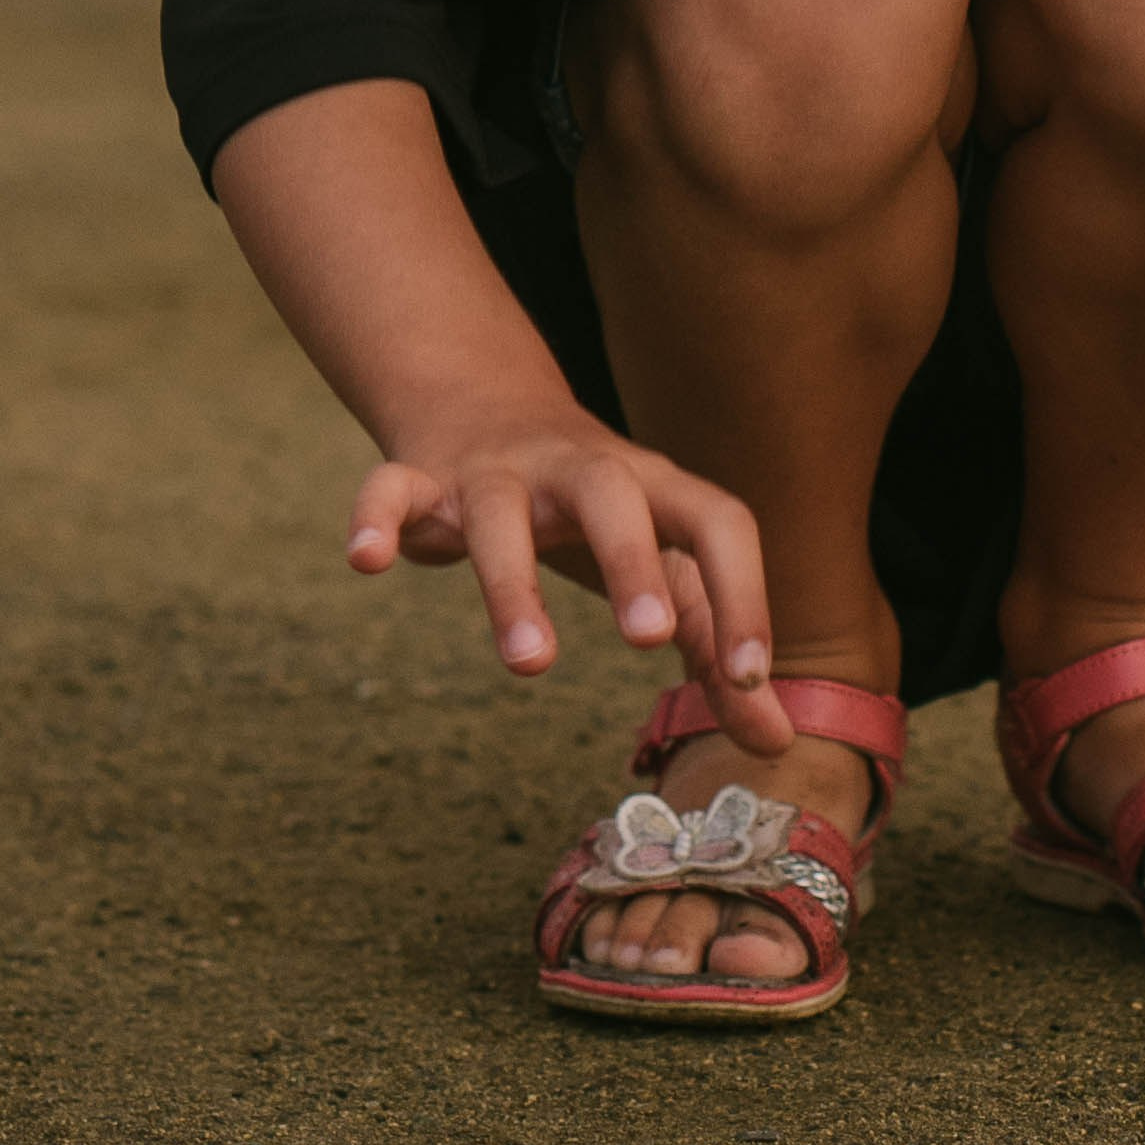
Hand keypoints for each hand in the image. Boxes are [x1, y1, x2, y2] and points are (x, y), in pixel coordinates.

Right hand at [343, 390, 794, 759]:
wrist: (488, 401)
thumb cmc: (600, 511)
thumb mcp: (663, 563)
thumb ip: (713, 648)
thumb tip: (779, 743)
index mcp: (652, 486)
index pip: (716, 520)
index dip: (742, 593)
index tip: (748, 677)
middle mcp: (578, 468)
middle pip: (611, 495)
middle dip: (633, 562)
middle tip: (650, 640)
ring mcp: (496, 471)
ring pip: (500, 511)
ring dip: (513, 583)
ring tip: (530, 663)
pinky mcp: (422, 480)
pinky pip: (391, 488)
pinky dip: (376, 518)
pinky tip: (365, 560)